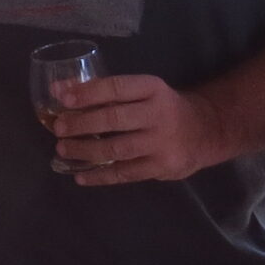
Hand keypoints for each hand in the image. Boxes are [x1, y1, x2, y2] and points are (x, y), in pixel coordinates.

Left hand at [50, 75, 234, 185]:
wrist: (205, 131)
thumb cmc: (163, 108)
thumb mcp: (144, 92)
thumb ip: (106, 92)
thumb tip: (60, 90)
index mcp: (153, 89)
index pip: (117, 87)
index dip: (88, 92)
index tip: (63, 97)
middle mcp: (159, 114)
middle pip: (114, 119)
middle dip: (81, 124)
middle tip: (59, 128)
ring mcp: (162, 143)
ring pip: (117, 149)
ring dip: (85, 151)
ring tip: (63, 150)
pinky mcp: (162, 167)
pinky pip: (125, 173)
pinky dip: (99, 176)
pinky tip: (80, 175)